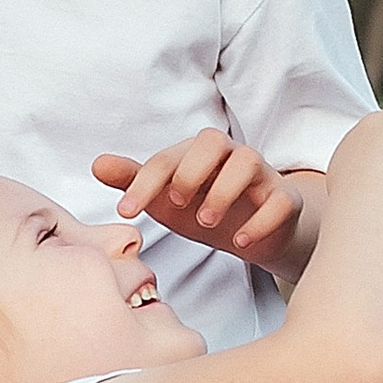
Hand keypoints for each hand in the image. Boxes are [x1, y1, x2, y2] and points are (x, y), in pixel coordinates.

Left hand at [93, 132, 302, 268]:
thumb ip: (135, 181)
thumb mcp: (168, 200)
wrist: (255, 234)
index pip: (168, 157)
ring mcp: (261, 176)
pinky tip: (239, 242)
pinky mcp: (285, 199)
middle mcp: (230, 156)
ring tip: (205, 222)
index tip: (126, 211)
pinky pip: (279, 200)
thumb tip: (97, 164)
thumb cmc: (207, 209)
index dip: (144, 181)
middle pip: (213, 141)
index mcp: (198, 154)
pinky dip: (260, 221)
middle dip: (190, 172)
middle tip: (176, 204)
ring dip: (223, 192)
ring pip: (248, 162)